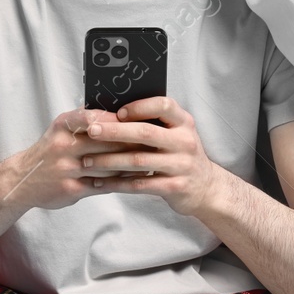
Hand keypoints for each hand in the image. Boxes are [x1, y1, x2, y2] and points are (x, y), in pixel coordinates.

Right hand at [0, 107, 148, 211]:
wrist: (21, 181)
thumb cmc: (51, 151)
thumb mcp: (62, 129)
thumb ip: (87, 120)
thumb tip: (122, 111)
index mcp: (63, 125)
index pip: (97, 118)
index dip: (121, 119)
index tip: (143, 119)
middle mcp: (63, 145)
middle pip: (106, 141)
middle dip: (132, 140)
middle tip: (157, 140)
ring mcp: (66, 168)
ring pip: (107, 164)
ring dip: (132, 163)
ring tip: (153, 159)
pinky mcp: (70, 189)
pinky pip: (102, 184)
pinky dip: (122, 181)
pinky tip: (137, 178)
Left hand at [78, 96, 219, 218]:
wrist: (206, 187)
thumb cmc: (181, 155)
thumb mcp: (177, 133)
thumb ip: (155, 123)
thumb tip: (113, 112)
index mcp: (184, 122)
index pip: (164, 105)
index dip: (139, 107)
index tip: (117, 112)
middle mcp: (185, 141)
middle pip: (146, 132)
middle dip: (115, 131)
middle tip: (92, 131)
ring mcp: (181, 165)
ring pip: (139, 161)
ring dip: (109, 161)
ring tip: (87, 160)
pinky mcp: (174, 187)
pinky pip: (140, 185)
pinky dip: (117, 184)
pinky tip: (100, 183)